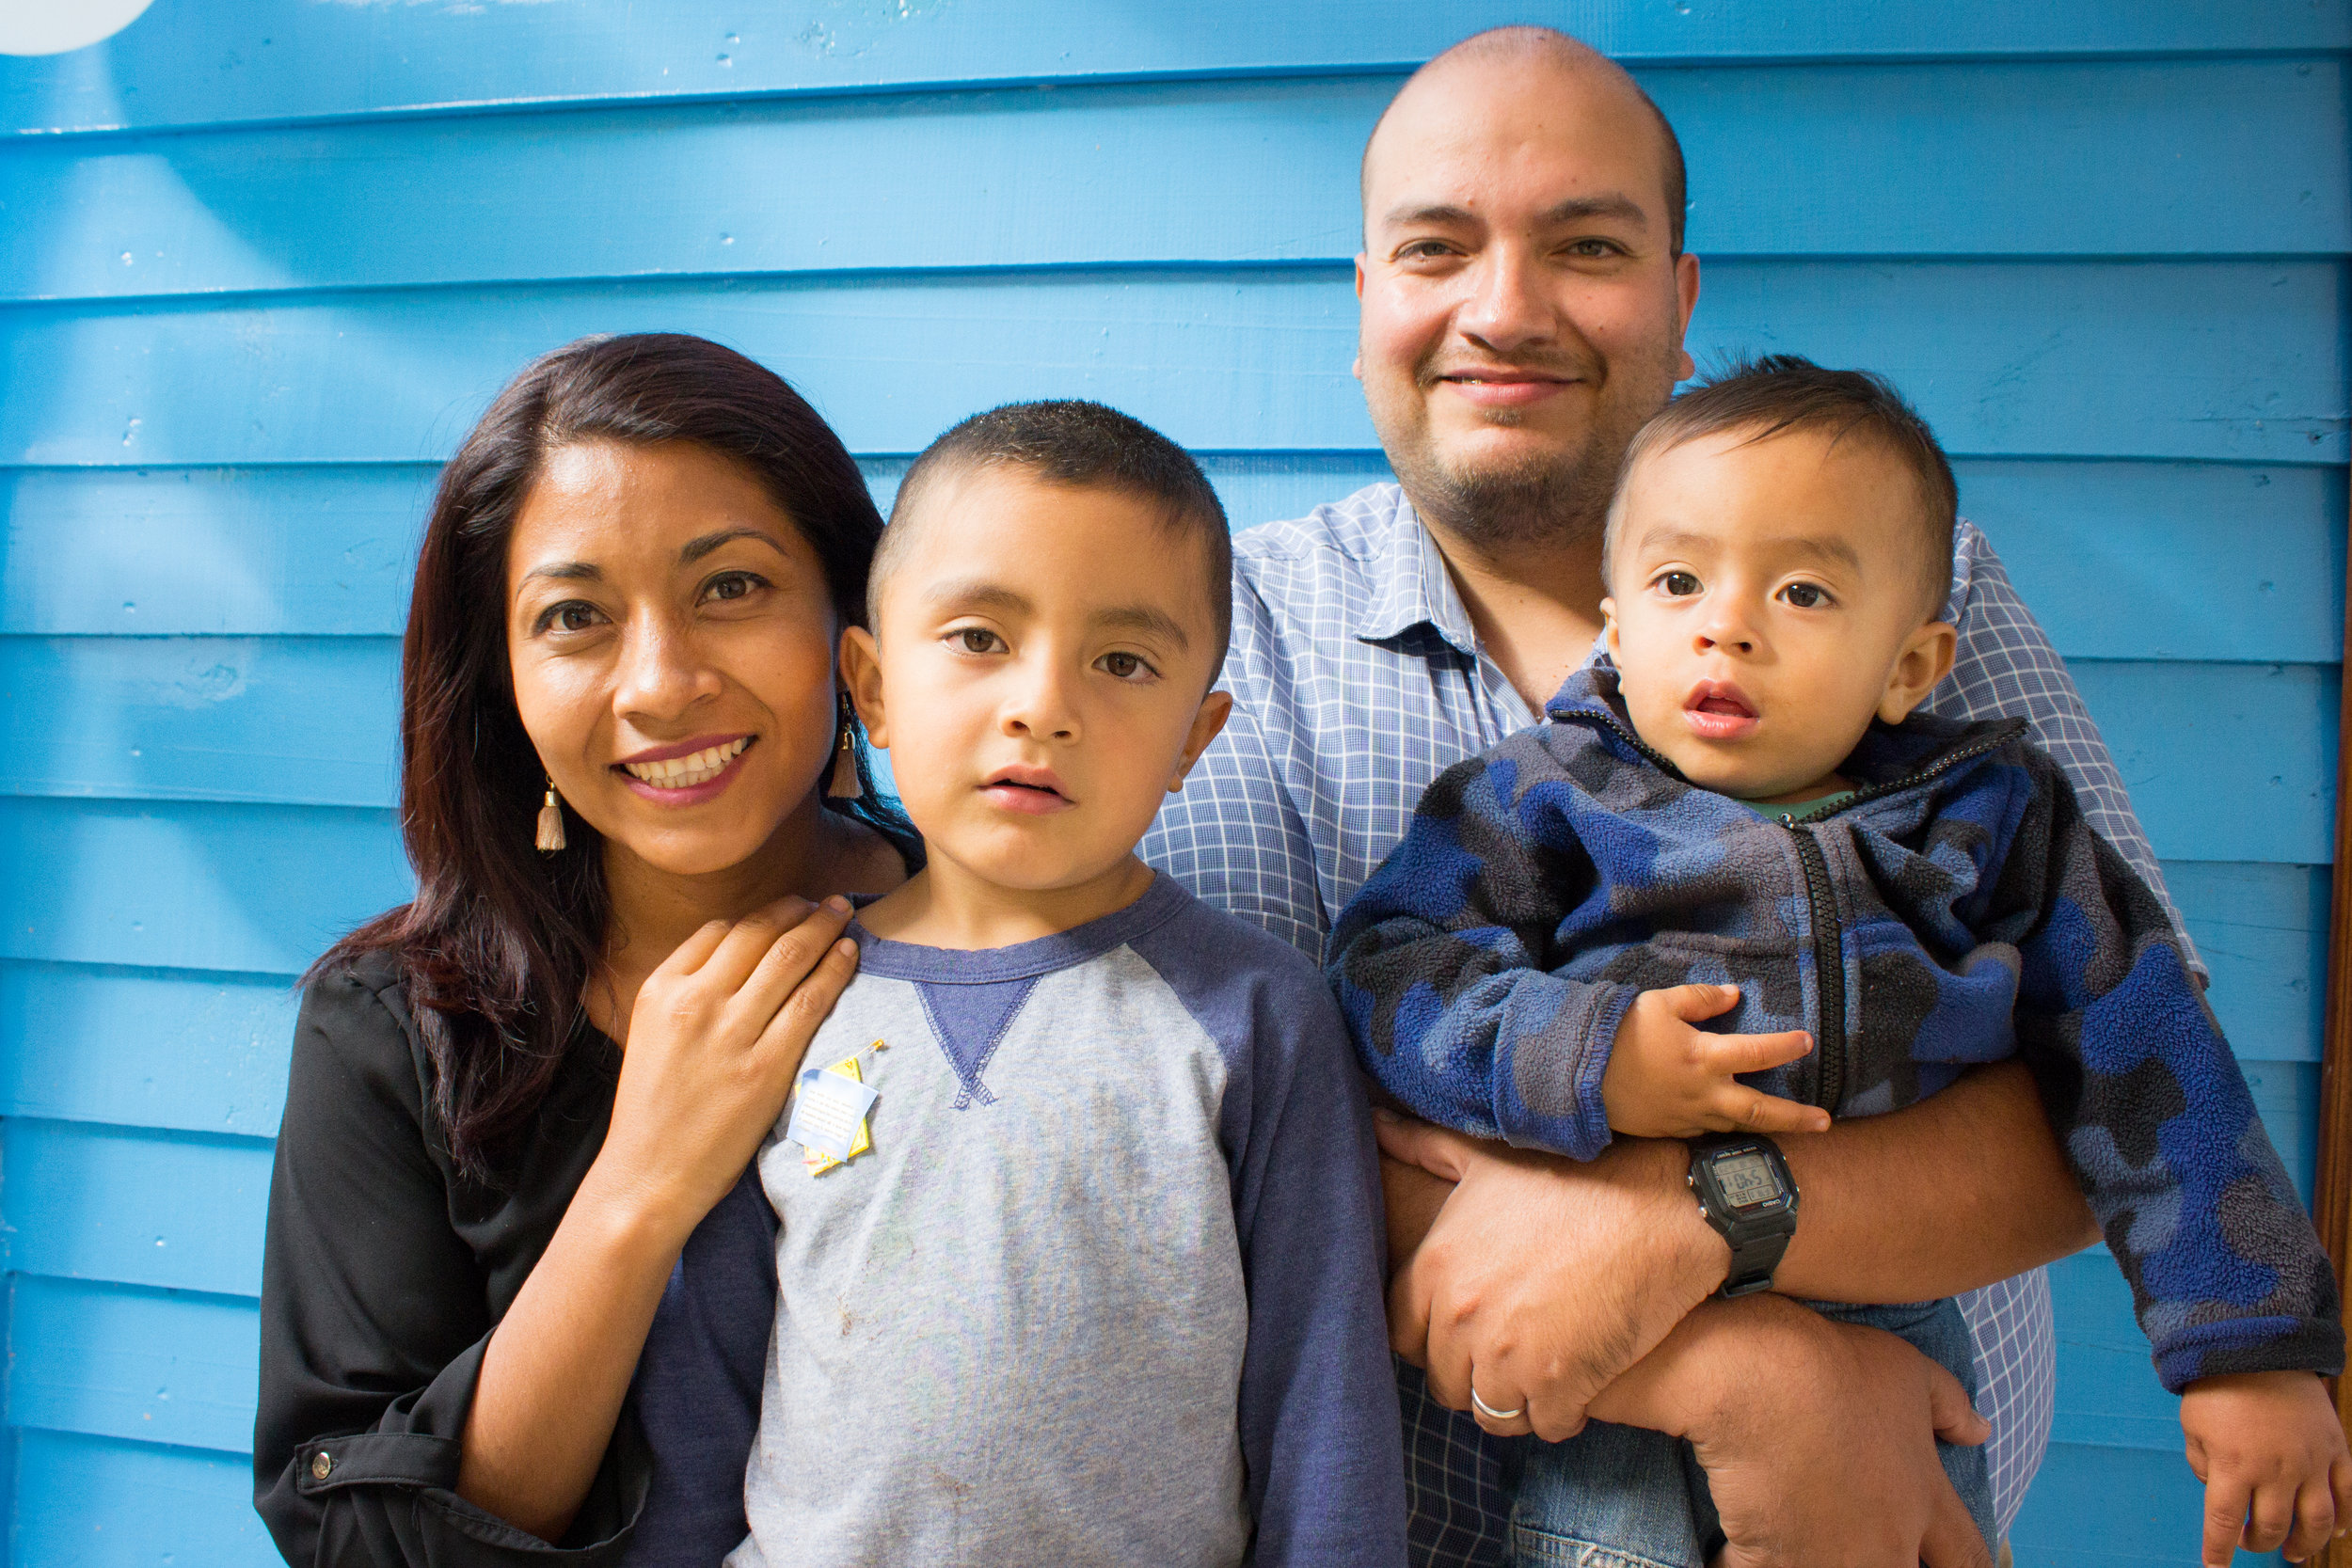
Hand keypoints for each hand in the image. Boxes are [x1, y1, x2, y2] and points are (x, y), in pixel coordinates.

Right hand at [593, 895, 859, 1237]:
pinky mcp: (767, 1066)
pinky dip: (835, 968)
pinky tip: (849, 953)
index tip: (789, 909)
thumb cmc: (653, 1111)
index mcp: (661, 990)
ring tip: (845, 914)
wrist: (650, 1176)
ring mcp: (732, 1033)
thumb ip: (687, 993)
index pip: (720, 931)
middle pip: (759, 933)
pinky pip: (812, 1001)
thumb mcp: (651, 1035)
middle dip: (800, 908)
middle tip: (828, 901)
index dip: (763, 914)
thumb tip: (739, 958)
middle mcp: (695, 1002)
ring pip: (790, 957)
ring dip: (824, 927)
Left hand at [1377, 1112, 1727, 1439]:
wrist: (1659, 1208)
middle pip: (1445, 1382)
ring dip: (1515, 1400)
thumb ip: (1423, 1148)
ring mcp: (1507, 1356)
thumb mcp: (1486, 1158)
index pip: (1401, 1337)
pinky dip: (1562, 1414)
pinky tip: (1580, 1384)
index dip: (1431, 1338)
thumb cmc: (1572, 1178)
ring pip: (1491, 1413)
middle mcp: (1460, 1317)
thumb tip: (1376, 1123)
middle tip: (1511, 1352)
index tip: (1464, 1330)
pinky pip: (1546, 1426)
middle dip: (1474, 1372)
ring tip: (1544, 1372)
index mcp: (1434, 1268)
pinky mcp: (1558, 1385)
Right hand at [1592, 1295, 1994, 1567]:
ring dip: (1809, 1560)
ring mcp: (1832, 1557)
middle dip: (1885, 1561)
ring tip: (1790, 1539)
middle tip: (1850, 1543)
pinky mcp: (1774, 1558)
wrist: (1758, 1372)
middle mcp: (1888, 1541)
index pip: (1970, 1557)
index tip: (1937, 1562)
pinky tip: (1730, 1548)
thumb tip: (1980, 1430)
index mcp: (1927, 1499)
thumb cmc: (1835, 1361)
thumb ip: (1948, 1404)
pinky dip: (1740, 1562)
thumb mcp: (1906, 1368)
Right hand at [1602, 983, 1829, 1138]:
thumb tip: (1735, 994)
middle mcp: (1704, 1092)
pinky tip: (1737, 1123)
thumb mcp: (1661, 1003)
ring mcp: (1689, 1116)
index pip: (1759, 1052)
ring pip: (1738, 1125)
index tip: (1807, 1041)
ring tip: (1791, 1126)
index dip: (1787, 1046)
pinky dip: (1728, 1126)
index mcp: (1704, 1056)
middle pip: (1761, 1110)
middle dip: (1797, 1118)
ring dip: (1768, 1127)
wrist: (1580, 1073)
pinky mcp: (1672, 1130)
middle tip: (1824, 1122)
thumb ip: (1702, 997)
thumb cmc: (1621, 1033)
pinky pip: (1708, 1130)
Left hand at [2181, 1371, 2351, 1564]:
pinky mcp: (2336, 1450)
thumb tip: (2216, 1490)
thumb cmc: (2217, 1387)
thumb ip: (2202, 1464)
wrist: (2258, 1345)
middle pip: (2271, 1527)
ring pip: (2315, 1522)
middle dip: (2259, 1543)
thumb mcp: (2193, 1426)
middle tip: (2252, 1543)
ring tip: (2295, 1554)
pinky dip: (2344, 1520)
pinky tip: (2336, 1533)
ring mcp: (2311, 1462)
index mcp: (2233, 1466)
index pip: (2224, 1523)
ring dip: (2305, 1544)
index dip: (2219, 1551)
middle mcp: (2275, 1470)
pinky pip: (2347, 1495)